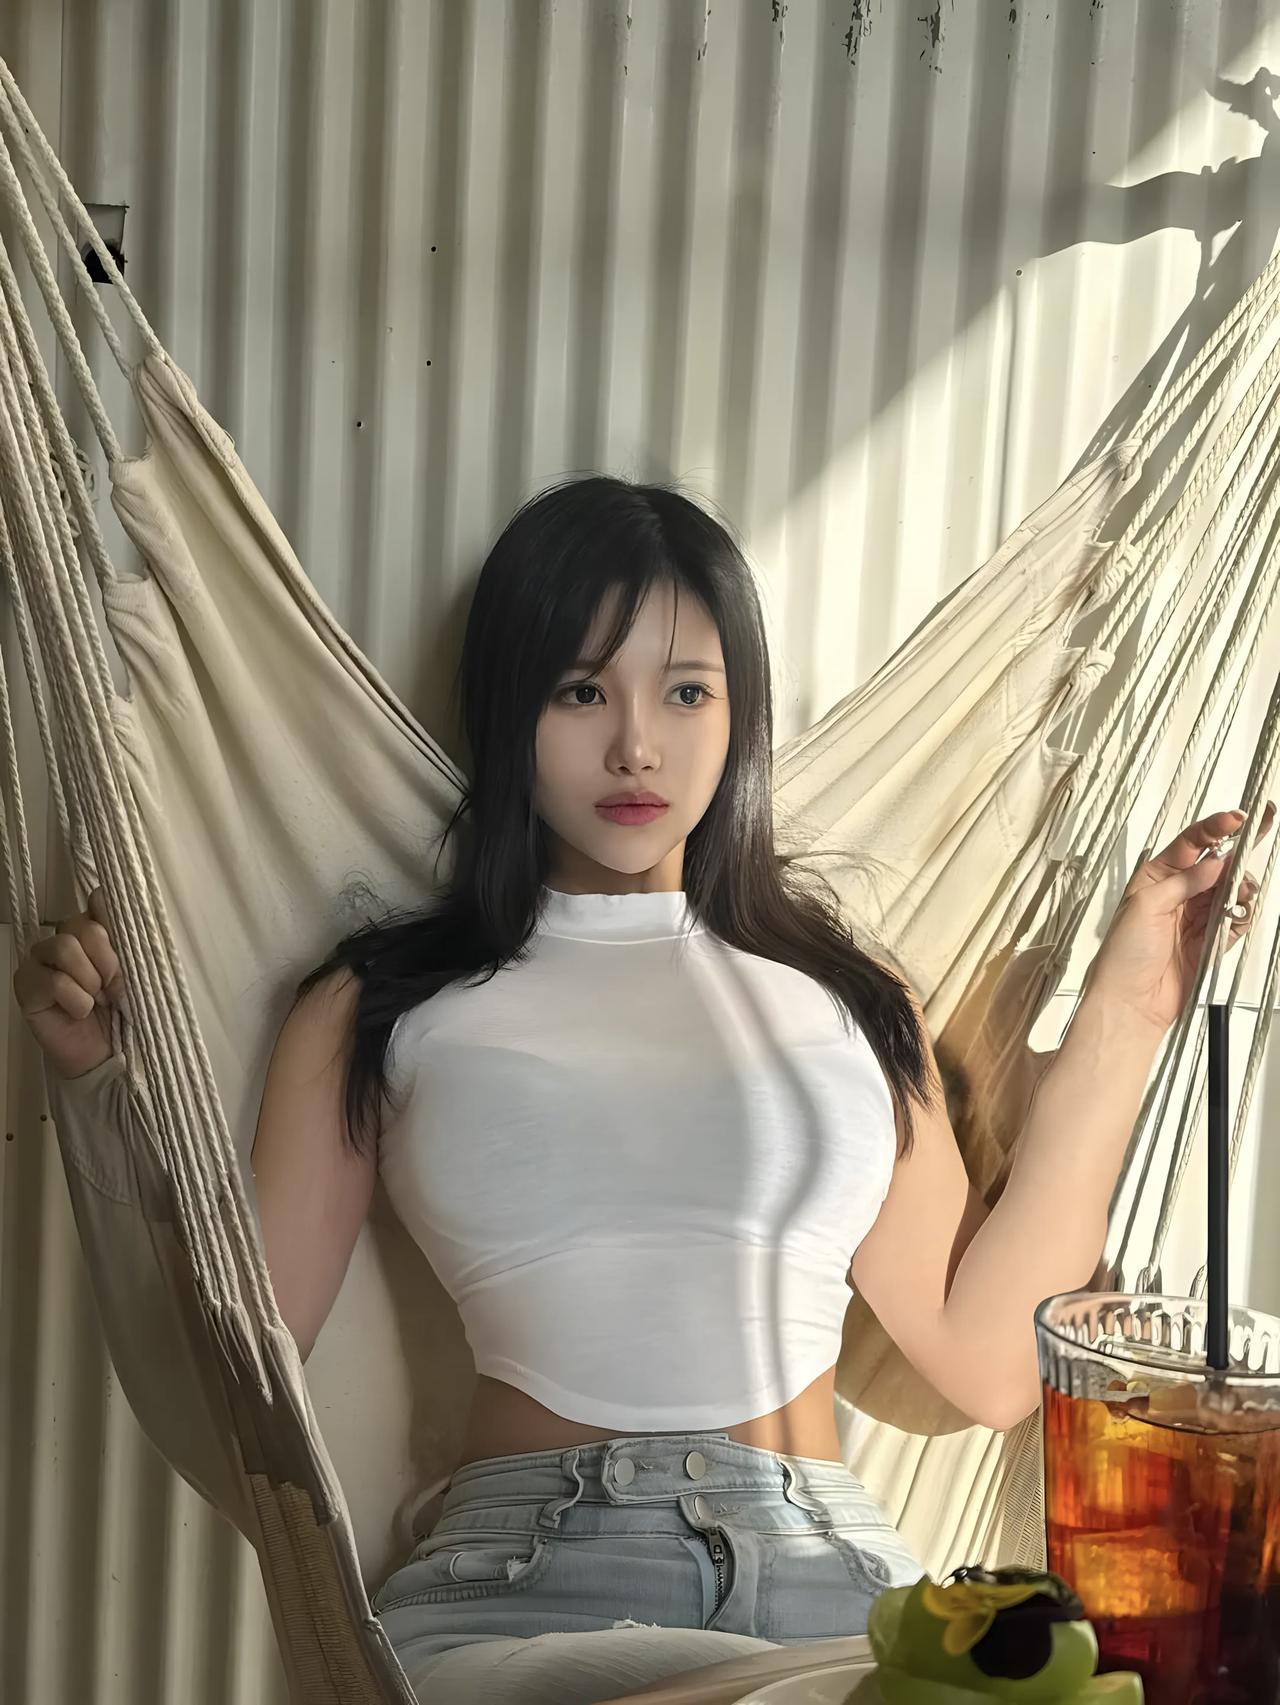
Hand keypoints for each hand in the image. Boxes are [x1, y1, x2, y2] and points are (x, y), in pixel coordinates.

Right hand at [12, 887, 122, 1078]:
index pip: (99, 900)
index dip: (113, 922)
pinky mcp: (26, 984)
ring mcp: (40, 959)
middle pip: (83, 925)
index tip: (127, 949)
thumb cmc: (123, 1009)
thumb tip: (113, 901)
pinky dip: (76, 1000)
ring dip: (90, 980)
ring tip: (96, 999)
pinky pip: (52, 981)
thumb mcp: (137, 971)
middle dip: (107, 961)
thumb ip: (129, 938)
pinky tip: (79, 1012)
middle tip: (113, 987)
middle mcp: (64, 938)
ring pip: (64, 947)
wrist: (106, 1052)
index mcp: (94, 929)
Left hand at [1085, 803, 1275, 1035]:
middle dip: (1237, 854)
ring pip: (1230, 890)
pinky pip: (1235, 919)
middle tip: (1257, 842)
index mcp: (1155, 877)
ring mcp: (1195, 917)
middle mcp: (1177, 894)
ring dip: (1241, 887)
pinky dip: (1241, 915)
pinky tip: (1237, 915)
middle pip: (1216, 865)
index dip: (1214, 828)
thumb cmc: (1123, 955)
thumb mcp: (1147, 906)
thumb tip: (1215, 862)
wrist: (1131, 1002)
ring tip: (1240, 894)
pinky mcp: (1210, 940)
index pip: (1190, 843)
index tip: (1237, 819)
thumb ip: (1184, 881)